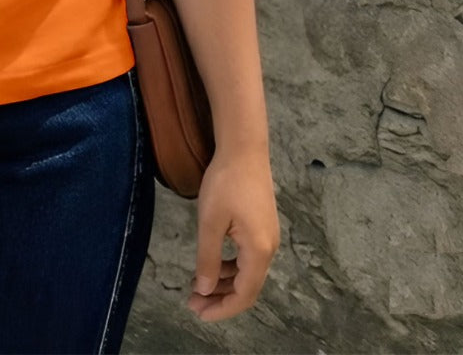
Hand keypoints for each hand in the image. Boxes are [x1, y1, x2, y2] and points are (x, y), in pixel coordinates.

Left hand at [187, 148, 278, 321]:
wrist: (244, 148)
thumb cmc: (226, 182)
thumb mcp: (210, 222)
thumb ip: (208, 259)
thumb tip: (204, 290)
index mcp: (259, 250)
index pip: (244, 295)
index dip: (222, 309)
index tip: (199, 313)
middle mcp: (269, 248)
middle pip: (247, 287)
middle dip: (220, 298)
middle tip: (193, 301)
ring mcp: (267, 236)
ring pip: (247, 272)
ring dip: (224, 282)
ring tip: (198, 285)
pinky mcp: (262, 226)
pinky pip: (247, 257)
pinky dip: (229, 266)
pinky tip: (212, 263)